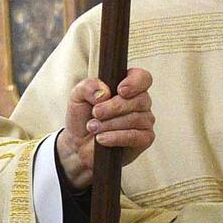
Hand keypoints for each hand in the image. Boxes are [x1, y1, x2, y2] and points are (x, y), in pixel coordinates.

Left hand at [56, 67, 154, 189]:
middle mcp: (140, 102)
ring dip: (109, 124)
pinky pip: (135, 136)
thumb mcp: (77, 97)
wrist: (79, 144)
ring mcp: (145, 121)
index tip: (120, 90)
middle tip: (95, 113)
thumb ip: (87, 87)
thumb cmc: (83, 117)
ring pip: (135, 118)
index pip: (142, 78)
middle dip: (114, 107)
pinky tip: (101, 138)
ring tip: (93, 127)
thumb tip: (104, 92)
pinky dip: (116, 137)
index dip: (134, 83)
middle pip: (139, 99)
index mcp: (128, 86)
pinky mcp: (144, 139)